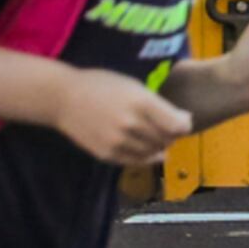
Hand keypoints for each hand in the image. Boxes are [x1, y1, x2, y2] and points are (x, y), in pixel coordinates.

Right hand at [53, 67, 192, 166]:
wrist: (63, 98)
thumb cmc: (102, 85)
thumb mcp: (134, 86)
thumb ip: (159, 105)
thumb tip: (184, 122)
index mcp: (141, 102)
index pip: (177, 125)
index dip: (184, 125)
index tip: (182, 121)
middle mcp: (131, 124)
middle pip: (167, 140)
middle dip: (172, 135)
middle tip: (167, 128)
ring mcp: (118, 142)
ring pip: (153, 153)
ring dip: (159, 147)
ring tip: (154, 136)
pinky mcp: (107, 154)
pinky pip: (136, 162)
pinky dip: (146, 157)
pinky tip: (146, 149)